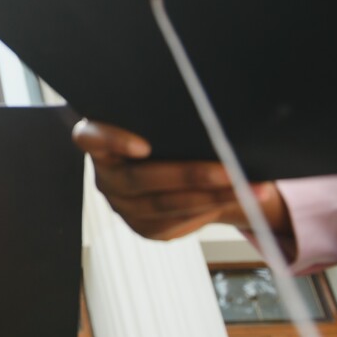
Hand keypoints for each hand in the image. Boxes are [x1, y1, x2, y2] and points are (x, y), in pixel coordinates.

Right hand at [72, 119, 291, 240]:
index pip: (89, 137)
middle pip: (140, 178)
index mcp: (100, 141)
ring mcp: (123, 206)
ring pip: (165, 205)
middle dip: (189, 175)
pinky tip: (235, 200)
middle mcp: (106, 176)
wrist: (173, 170)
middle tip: (229, 170)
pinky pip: (176, 222)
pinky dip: (207, 211)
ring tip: (248, 188)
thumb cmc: (168, 136)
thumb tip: (208, 108)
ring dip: (211, 197)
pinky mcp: (144, 228)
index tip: (144, 145)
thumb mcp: (161, 123)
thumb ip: (167, 117)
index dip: (112, 140)